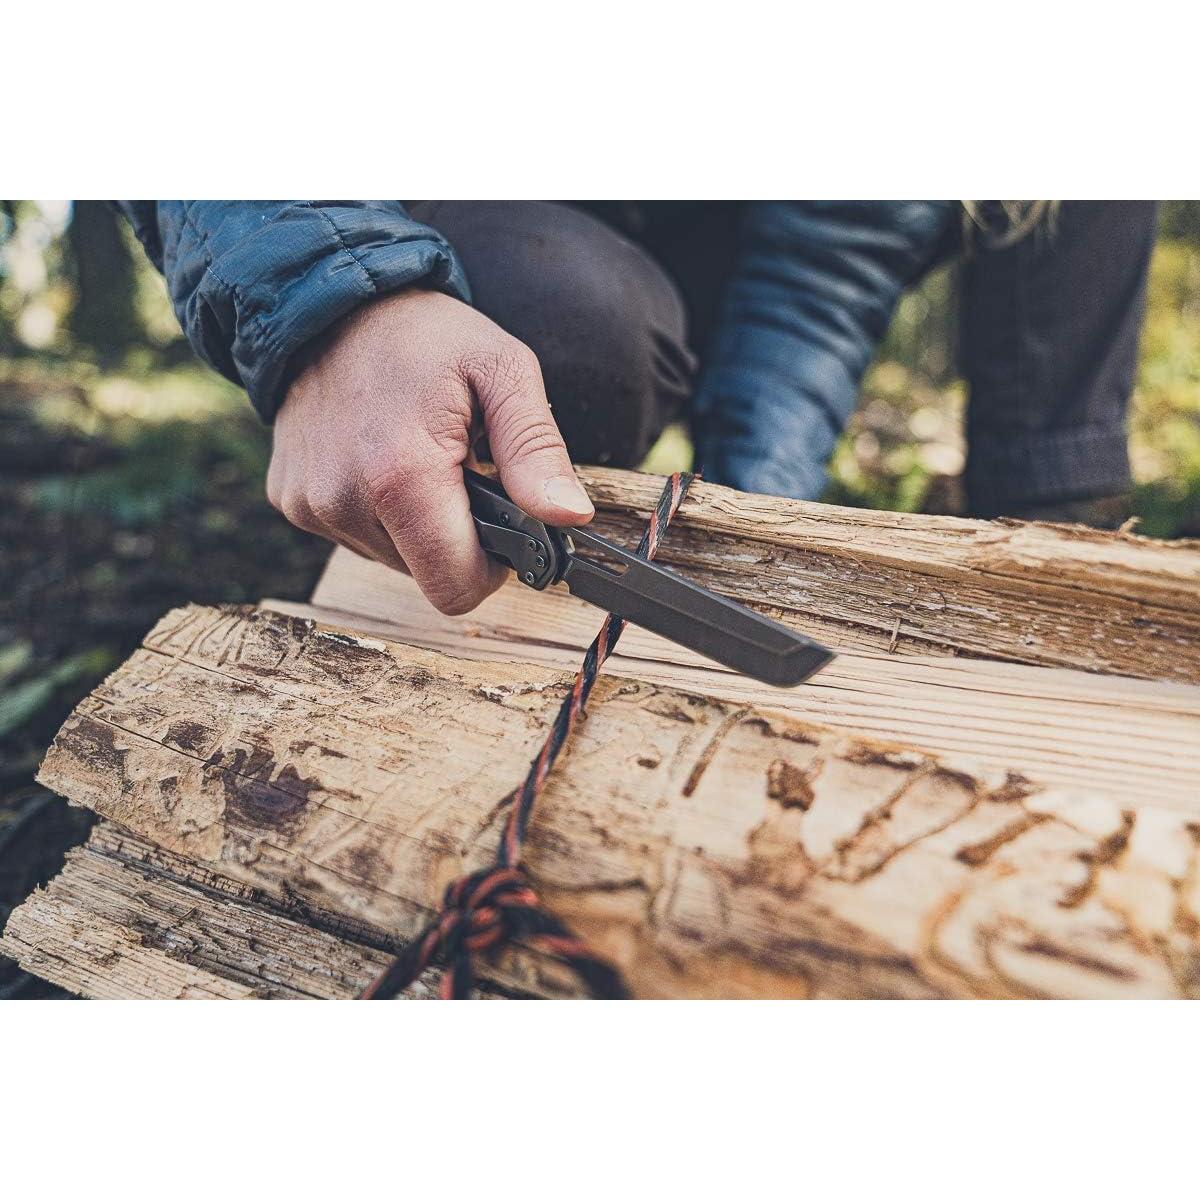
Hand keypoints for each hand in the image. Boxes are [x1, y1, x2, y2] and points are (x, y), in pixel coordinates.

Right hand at [267, 290, 593, 613]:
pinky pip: (354, 537)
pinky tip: (378, 457)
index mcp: (400, 476)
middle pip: (426, 576)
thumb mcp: (503, 372)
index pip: (456, 588)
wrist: (330, 299)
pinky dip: (377, 512)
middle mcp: (344, 501)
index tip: (499, 522)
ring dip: (415, 525)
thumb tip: (570, 515)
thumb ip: (537, 450)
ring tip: (417, 457)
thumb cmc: (426, 334)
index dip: (490, 568)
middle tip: (460, 472)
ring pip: (391, 560)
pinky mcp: (290, 501)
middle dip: (454, 539)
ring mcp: (310, 505)